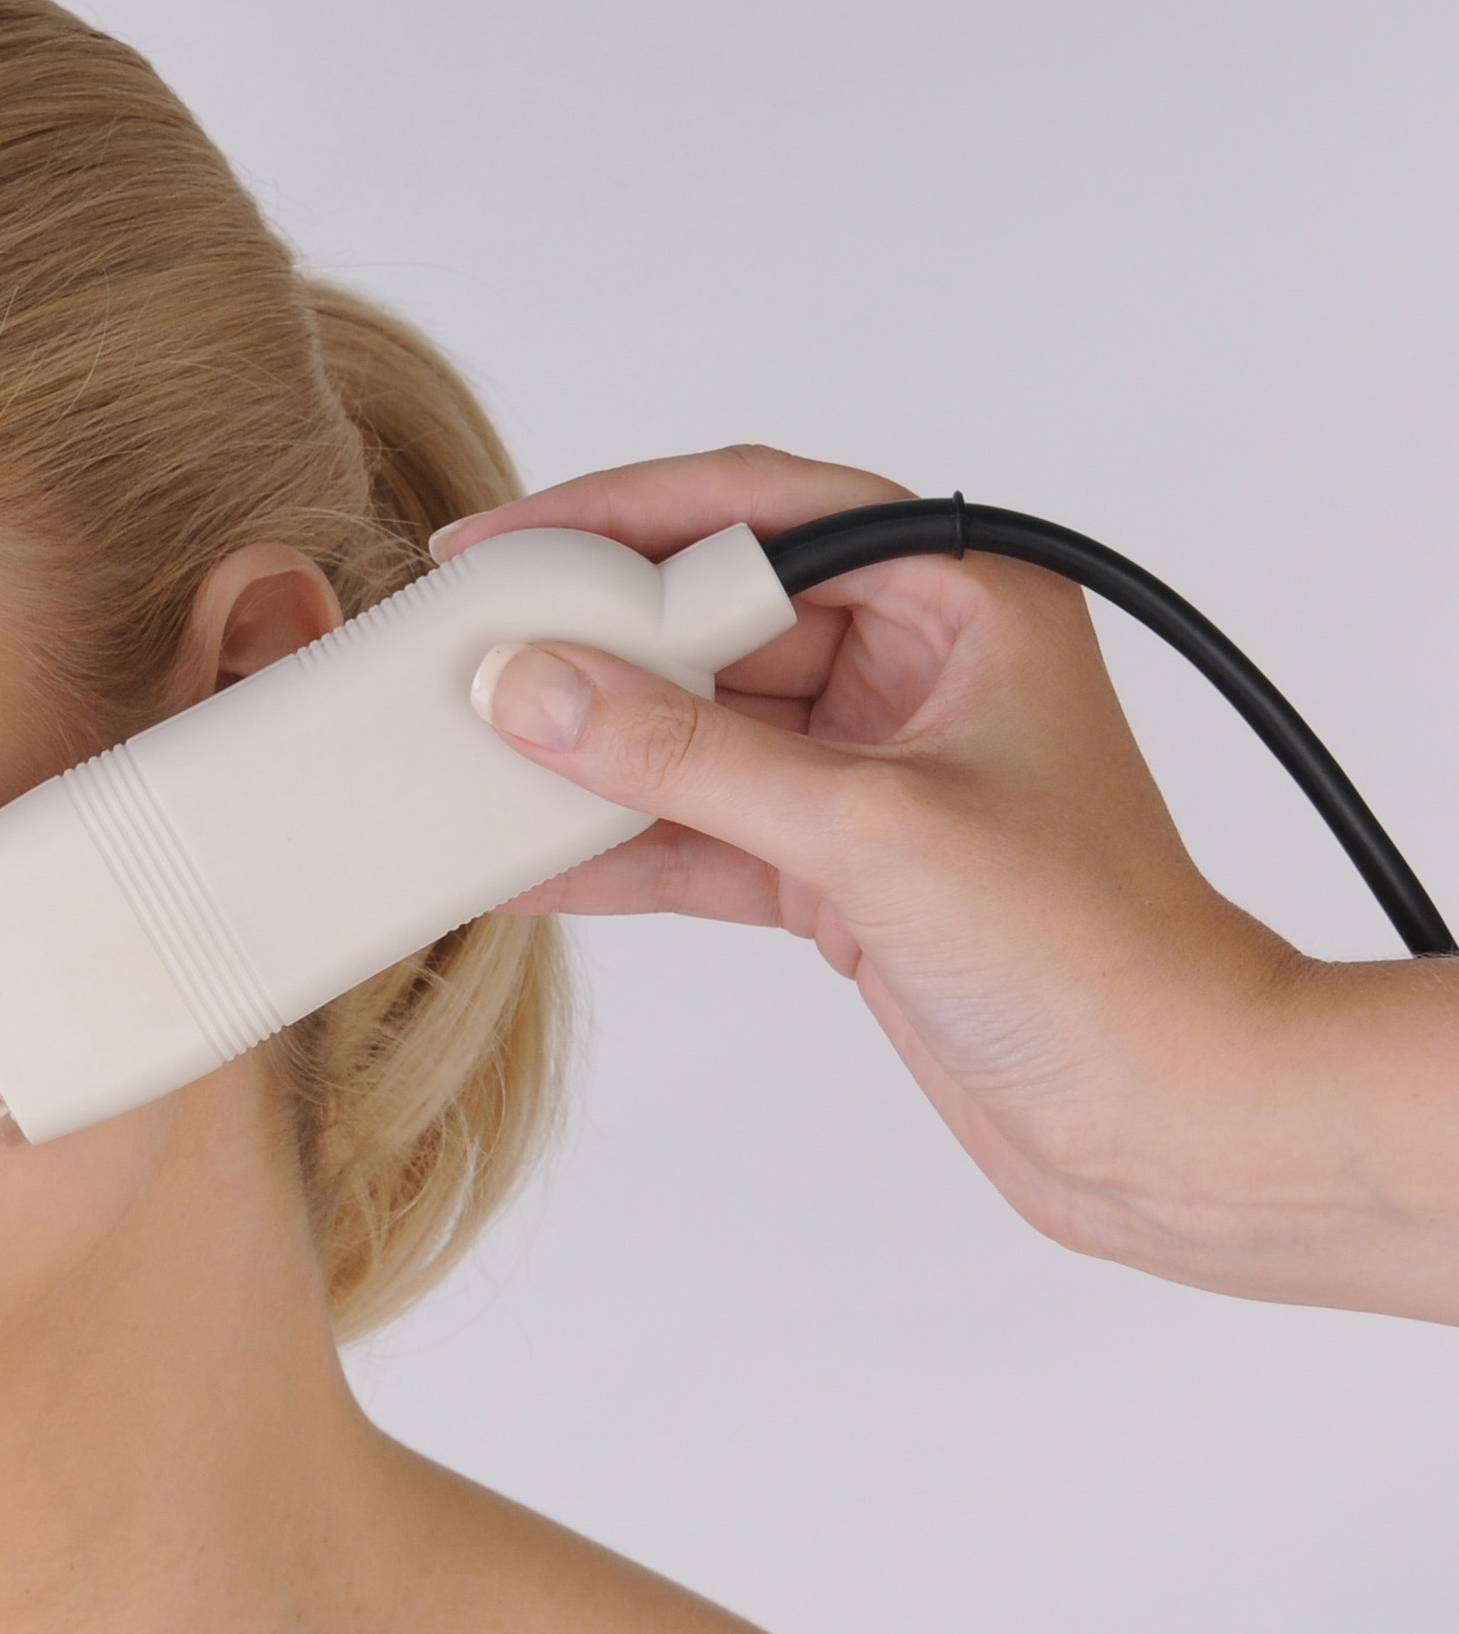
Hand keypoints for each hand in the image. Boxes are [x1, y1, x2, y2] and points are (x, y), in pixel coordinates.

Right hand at [441, 445, 1458, 1320]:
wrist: (1170, 1120)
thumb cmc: (1099, 956)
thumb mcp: (871, 834)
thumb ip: (687, 760)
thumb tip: (536, 690)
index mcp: (964, 599)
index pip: (760, 513)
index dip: (618, 518)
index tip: (501, 543)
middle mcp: (915, 669)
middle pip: (708, 622)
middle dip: (585, 646)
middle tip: (464, 654)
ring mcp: (870, 773)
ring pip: (691, 733)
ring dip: (586, 755)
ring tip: (468, 756)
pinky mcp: (837, 870)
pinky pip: (695, 832)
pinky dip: (613, 848)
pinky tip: (522, 858)